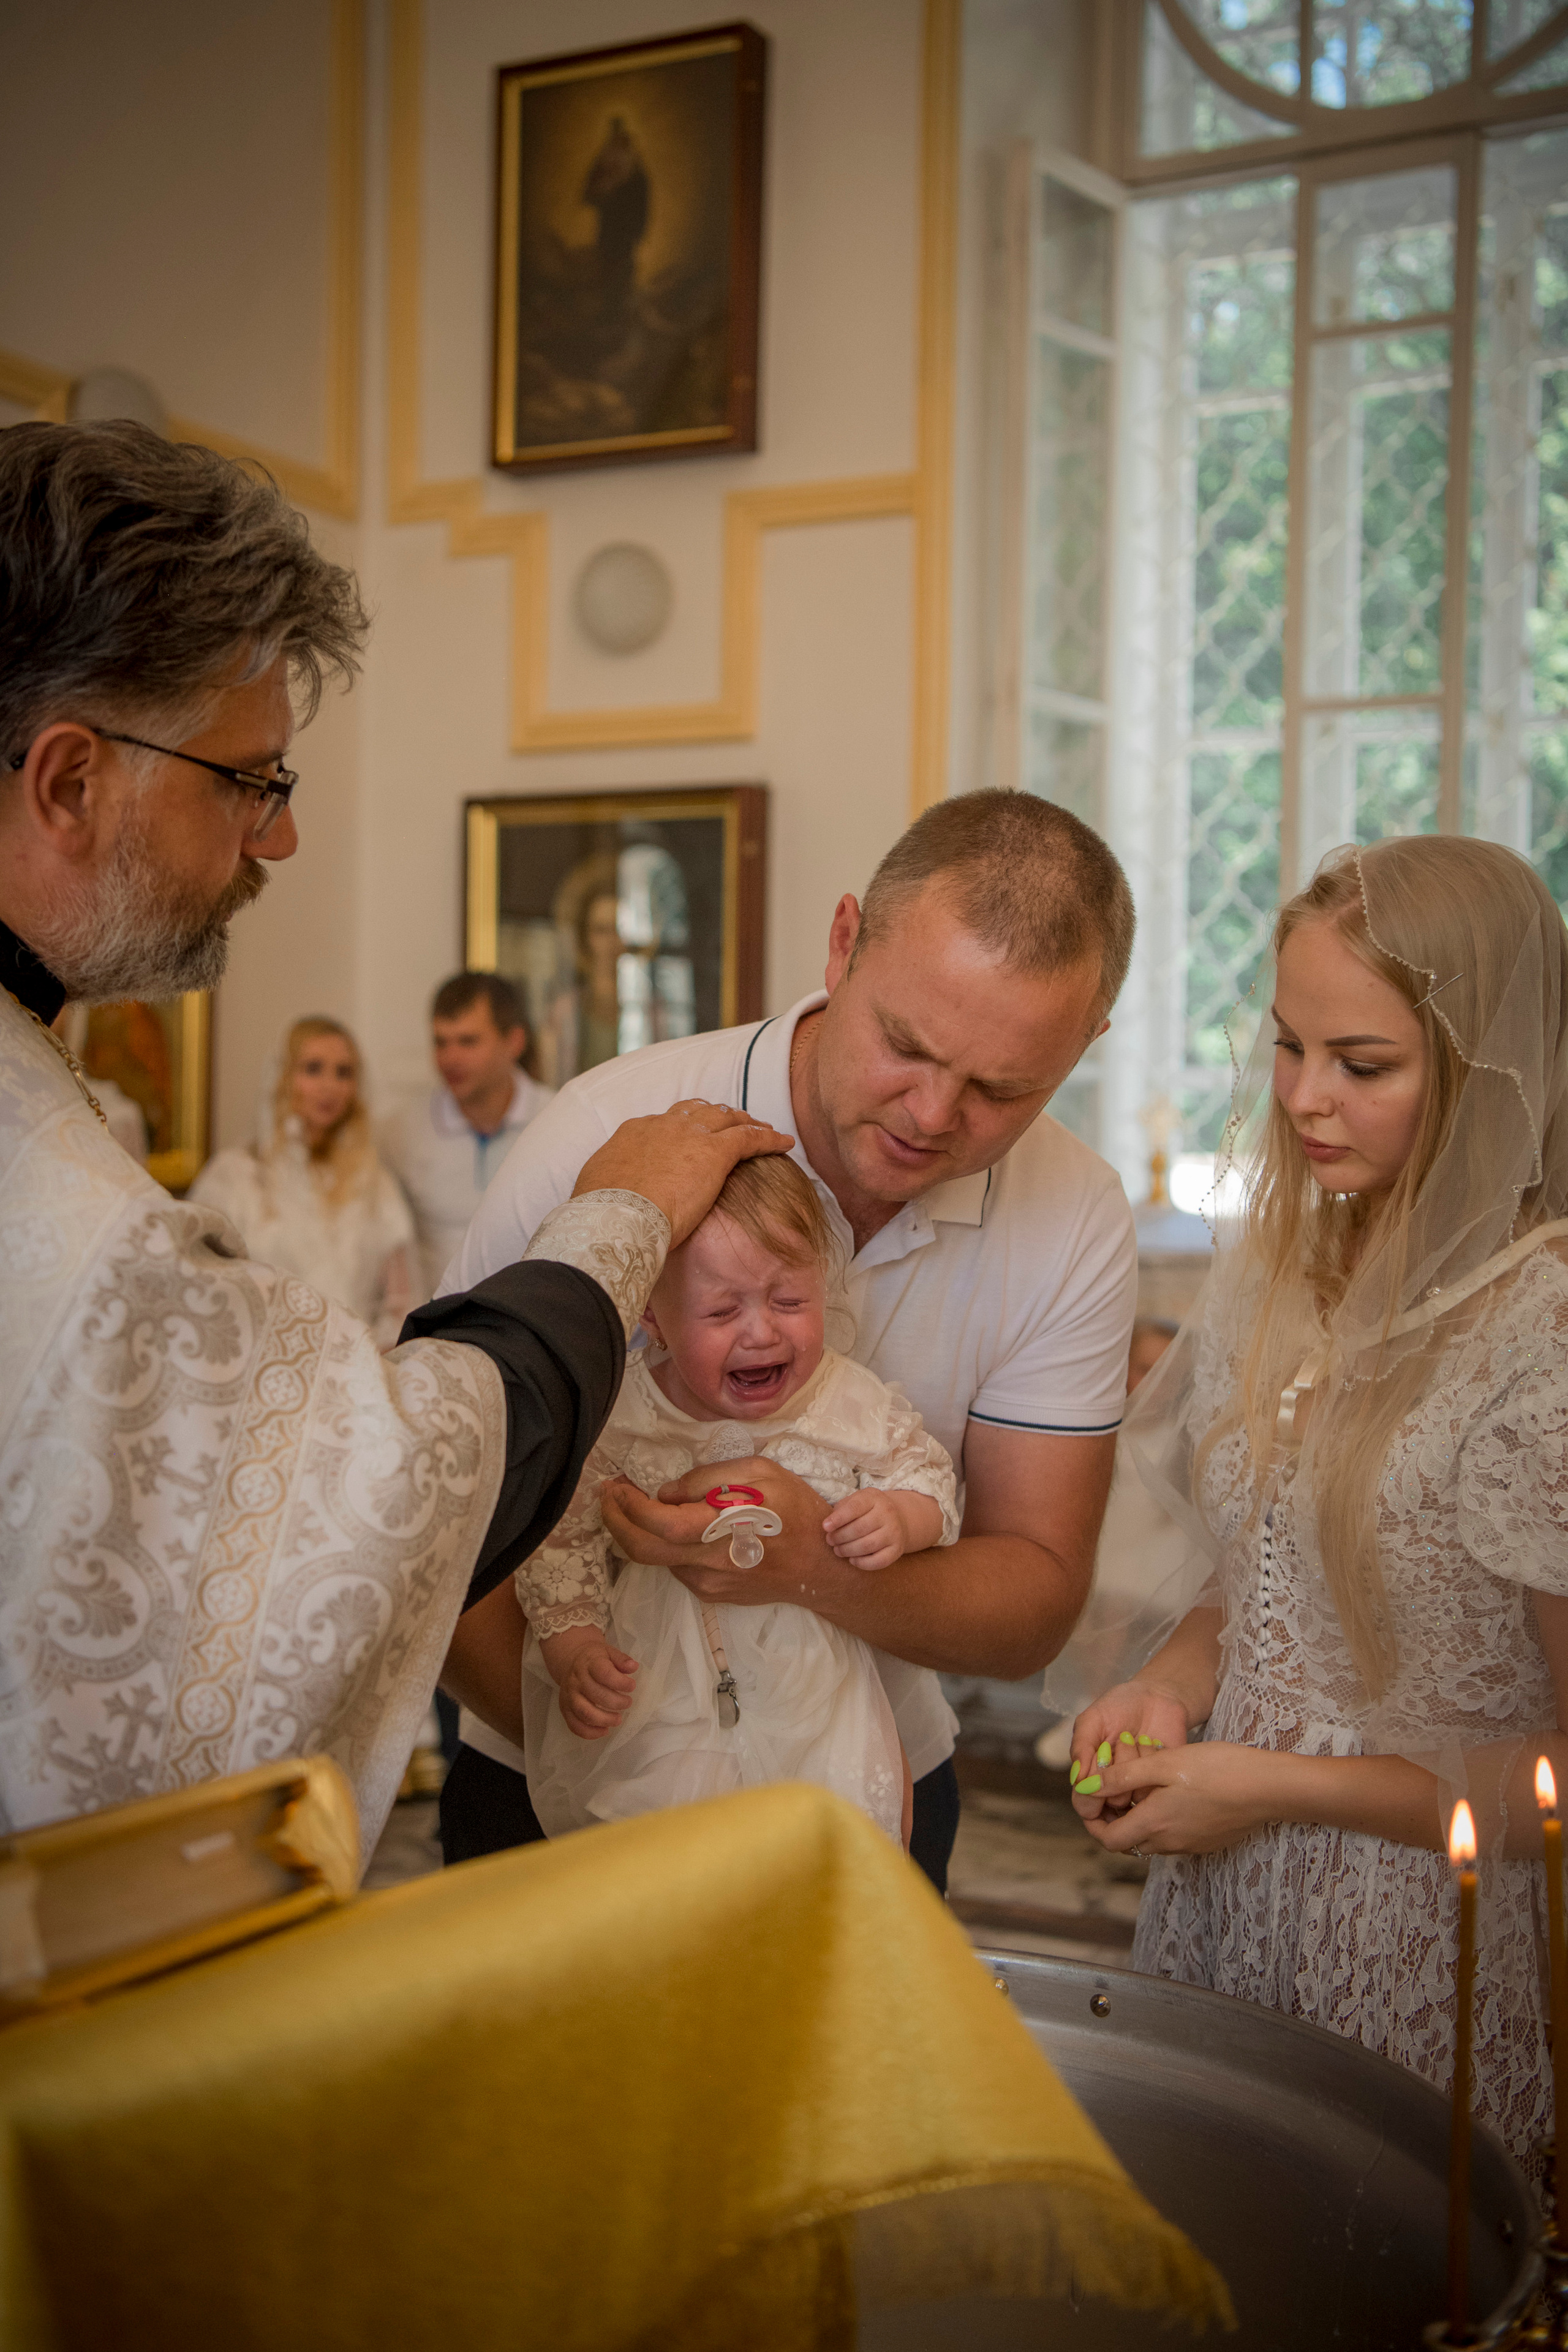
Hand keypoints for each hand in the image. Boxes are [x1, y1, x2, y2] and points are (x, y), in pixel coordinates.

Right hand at [539, 1626, 637, 1740]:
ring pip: (584, 1713)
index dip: (620, 1682)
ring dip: (604, 1720)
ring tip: (618, 1719)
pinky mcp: (564, 1709)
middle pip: (596, 1695)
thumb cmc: (594, 1658)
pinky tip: (604, 1731)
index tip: (632, 1686)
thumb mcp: (609, 1652)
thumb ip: (621, 1659)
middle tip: (628, 1703)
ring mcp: (569, 1696)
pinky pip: (574, 1725)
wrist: (570, 1660)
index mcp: (589, 1664)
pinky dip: (590, 1733)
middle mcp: (576, 1680)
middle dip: (616, 1703)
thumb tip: (633, 1666)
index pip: (604, 1673)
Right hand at [572, 1101, 794, 1247]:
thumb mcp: (598, 1190)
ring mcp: (690, 1135)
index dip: (680, 1130)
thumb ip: (611, 1184)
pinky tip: (784, 1142)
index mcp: (634, 1133)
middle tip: (729, 1124)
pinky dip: (769, 1137)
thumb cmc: (602, 1214)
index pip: (662, 1124)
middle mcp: (663, 1125)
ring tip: (762, 1128)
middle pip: (696, 1112)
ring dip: (745, 1122)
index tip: (689, 1139)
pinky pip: (750, 1137)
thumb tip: (608, 1193)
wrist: (616, 1216)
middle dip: (714, 1116)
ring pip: (726, 1118)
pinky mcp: (716, 1152)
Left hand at [601, 1455, 841, 1607]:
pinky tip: (680, 1528)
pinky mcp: (711, 1593)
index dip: (627, 1505)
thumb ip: (710, 1478)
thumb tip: (666, 1492)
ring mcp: (708, 1582)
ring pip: (657, 1559)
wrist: (821, 1568)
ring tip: (640, 1505)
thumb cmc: (797, 1512)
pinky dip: (668, 1545)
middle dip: (614, 1522)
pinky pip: (677, 1566)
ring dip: (639, 1532)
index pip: (658, 1522)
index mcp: (721, 1527)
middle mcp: (708, 1561)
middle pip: (642, 1550)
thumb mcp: (763, 1473)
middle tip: (608, 1497)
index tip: (616, 1486)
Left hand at [822, 1489, 912, 1569]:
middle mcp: (887, 1514)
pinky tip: (852, 1560)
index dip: (838, 1518)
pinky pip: (879, 1561)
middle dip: (840, 1537)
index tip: (825, 1527)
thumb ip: (842, 1509)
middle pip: (859, 1528)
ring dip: (848, 1550)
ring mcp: (894, 1532)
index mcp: (874, 1498)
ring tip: (838, 1550)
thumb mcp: (857, 1500)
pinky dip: (862, 1563)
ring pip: (867, 1546)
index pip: (855, 1507)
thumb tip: (828, 1525)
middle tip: (830, 1540)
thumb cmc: (869, 1510)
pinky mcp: (897, 1549)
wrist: (899, 1519)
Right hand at [1068, 1679, 1190, 1819]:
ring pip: (1134, 1795)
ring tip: (1138, 1739)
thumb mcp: (1093, 1719)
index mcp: (1092, 1775)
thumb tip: (1076, 1779)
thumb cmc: (1121, 1705)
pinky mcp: (1162, 1781)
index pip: (1085, 1804)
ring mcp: (1140, 1786)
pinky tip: (1154, 1743)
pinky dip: (1153, 1760)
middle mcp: (1116, 1786)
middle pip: (1110, 1800)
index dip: (1089, 1795)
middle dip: (1114, 1769)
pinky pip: (1157, 1788)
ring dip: (1135, 1762)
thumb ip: (1081, 1747)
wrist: (1158, 1695)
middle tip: (1119, 1741)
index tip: (1100, 1764)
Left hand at [1077, 1740, 1289, 1857]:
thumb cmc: (1217, 1769)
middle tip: (1116, 1787)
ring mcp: (1190, 1846)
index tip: (1093, 1801)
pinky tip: (1175, 1793)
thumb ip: (1124, 1776)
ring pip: (1151, 1839)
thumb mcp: (1166, 1763)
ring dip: (1141, 1818)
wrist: (1267, 1788)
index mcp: (1154, 1824)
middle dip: (1116, 1819)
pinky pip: (1174, 1837)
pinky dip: (1163, 1821)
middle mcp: (1169, 1843)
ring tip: (1146, 1785)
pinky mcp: (1207, 1843)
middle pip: (1128, 1841)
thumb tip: (1088, 1786)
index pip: (1109, 1840)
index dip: (1093, 1822)